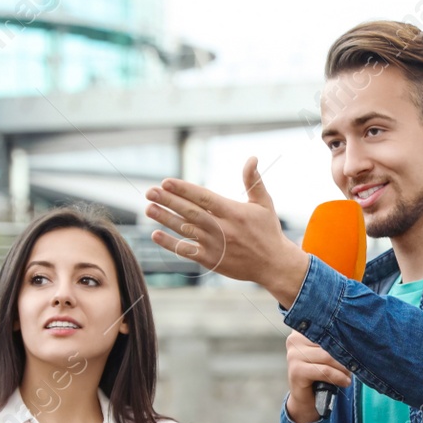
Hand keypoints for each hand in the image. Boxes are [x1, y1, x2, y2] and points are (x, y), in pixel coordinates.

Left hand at [145, 158, 311, 304]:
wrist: (273, 264)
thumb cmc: (268, 231)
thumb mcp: (264, 203)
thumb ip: (253, 181)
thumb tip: (252, 158)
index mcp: (232, 211)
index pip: (203, 197)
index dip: (183, 189)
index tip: (166, 182)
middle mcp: (221, 228)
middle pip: (189, 212)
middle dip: (168, 201)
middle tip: (149, 191)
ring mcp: (215, 245)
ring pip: (185, 230)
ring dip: (165, 219)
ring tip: (149, 208)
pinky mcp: (211, 260)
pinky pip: (186, 250)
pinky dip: (170, 243)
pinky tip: (156, 234)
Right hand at [285, 330, 351, 422]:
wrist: (307, 398)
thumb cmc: (321, 371)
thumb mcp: (327, 353)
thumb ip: (334, 342)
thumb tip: (356, 338)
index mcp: (302, 330)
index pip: (327, 327)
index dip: (344, 336)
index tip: (358, 345)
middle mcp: (295, 339)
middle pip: (328, 341)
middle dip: (344, 354)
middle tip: (354, 365)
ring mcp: (293, 355)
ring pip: (328, 357)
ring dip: (343, 367)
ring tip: (349, 375)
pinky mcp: (296, 371)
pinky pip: (324, 371)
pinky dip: (338, 377)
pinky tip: (345, 382)